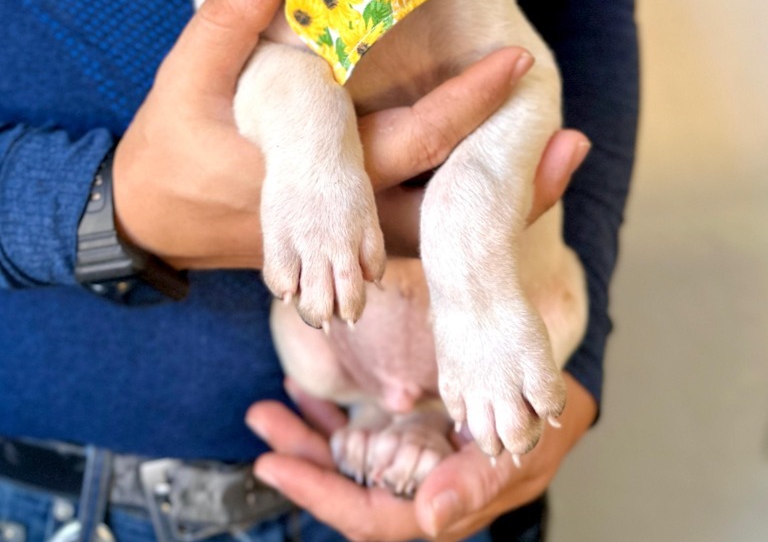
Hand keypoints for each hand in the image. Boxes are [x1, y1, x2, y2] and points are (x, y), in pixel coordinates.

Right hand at [112, 0, 551, 268]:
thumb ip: (233, 14)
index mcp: (308, 167)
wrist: (151, 222)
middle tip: (567, 134)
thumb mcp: (187, 73)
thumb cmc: (170, 146)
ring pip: (435, 233)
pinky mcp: (345, 240)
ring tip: (558, 164)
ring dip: (497, 207)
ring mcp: (345, 237)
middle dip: (507, 179)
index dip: (467, 106)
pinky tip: (496, 187)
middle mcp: (340, 213)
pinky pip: (416, 235)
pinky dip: (458, 217)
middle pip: (440, 205)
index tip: (517, 62)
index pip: (406, 141)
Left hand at [248, 373, 596, 540]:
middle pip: (343, 484)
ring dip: (306, 433)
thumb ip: (473, 485)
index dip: (318, 493)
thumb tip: (428, 516)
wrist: (552, 400)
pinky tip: (305, 392)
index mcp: (435, 504)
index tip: (273, 465)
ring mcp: (407, 460)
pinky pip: (359, 429)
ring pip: (345, 457)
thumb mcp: (515, 456)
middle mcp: (412, 487)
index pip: (365, 514)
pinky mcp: (406, 433)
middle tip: (261, 422)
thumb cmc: (539, 432)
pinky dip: (330, 412)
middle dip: (299, 458)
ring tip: (268, 408)